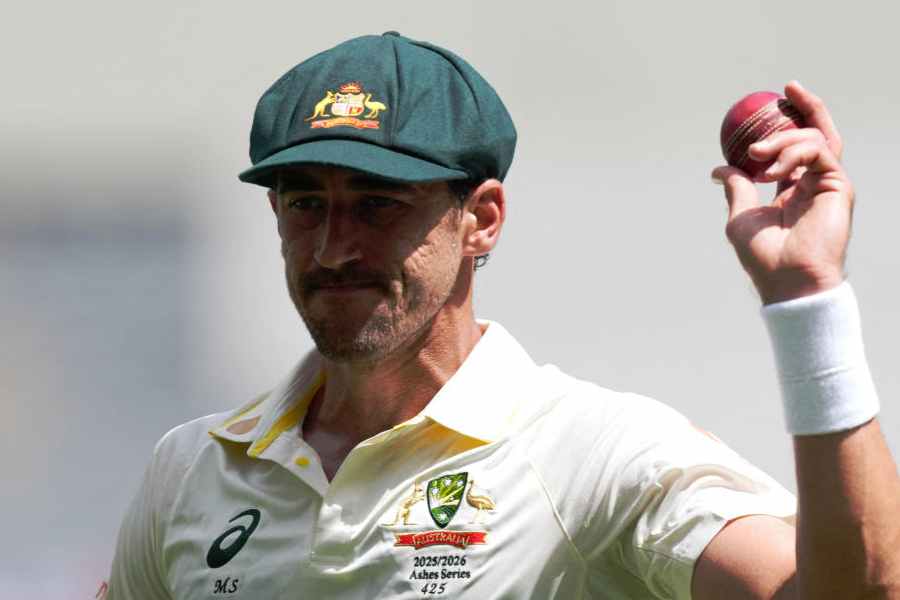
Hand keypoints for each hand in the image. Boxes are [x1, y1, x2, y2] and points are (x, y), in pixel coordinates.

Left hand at [711, 81, 852, 304]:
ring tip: (757, 152)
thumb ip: (738, 187)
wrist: (786, 279)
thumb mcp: (741, 216)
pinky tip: (773, 170)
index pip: (793, 149)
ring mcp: (827, 183)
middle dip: (805, 107)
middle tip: (788, 88)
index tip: (771, 104)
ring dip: (783, 139)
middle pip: (817, 134)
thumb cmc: (764, 255)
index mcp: (792, 190)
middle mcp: (813, 183)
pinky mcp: (838, 185)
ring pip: (814, 139)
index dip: (787, 124)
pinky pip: (819, 152)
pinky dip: (794, 153)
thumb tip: (719, 168)